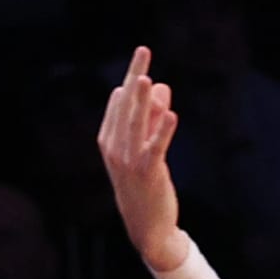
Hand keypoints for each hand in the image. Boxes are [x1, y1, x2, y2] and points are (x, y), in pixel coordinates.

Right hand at [97, 45, 186, 273]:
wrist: (146, 228)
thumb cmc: (144, 187)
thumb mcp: (145, 150)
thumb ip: (152, 119)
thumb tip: (161, 87)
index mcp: (109, 140)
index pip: (118, 103)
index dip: (131, 83)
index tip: (142, 61)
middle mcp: (115, 148)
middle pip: (125, 105)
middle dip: (134, 76)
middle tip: (143, 50)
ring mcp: (129, 160)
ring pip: (136, 123)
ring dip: (143, 98)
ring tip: (148, 76)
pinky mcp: (148, 172)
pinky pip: (155, 147)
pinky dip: (162, 130)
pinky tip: (171, 113)